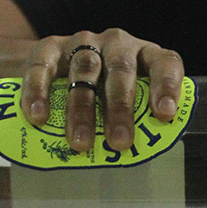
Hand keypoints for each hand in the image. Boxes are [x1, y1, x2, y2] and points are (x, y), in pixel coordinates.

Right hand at [19, 29, 184, 151]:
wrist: (55, 64)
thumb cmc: (103, 91)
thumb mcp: (126, 99)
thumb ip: (134, 120)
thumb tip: (135, 164)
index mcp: (145, 55)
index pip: (164, 62)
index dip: (167, 85)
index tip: (165, 114)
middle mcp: (117, 44)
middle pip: (121, 70)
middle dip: (121, 108)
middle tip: (119, 142)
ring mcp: (83, 43)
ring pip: (84, 71)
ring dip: (82, 109)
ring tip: (81, 142)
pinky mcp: (49, 47)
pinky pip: (43, 67)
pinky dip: (39, 92)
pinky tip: (39, 117)